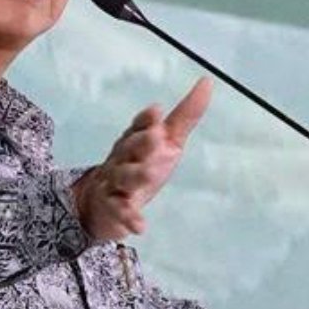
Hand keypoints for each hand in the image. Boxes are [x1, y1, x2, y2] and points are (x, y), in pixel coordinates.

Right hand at [74, 77, 212, 241]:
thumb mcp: (167, 141)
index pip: (138, 125)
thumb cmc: (142, 164)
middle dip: (141, 142)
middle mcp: (123, 157)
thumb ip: (186, 115)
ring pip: (124, 176)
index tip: (156, 112)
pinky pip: (120, 211)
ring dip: (135, 174)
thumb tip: (207, 81)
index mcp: (135, 138)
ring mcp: (115, 182)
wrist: (101, 203)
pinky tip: (140, 227)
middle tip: (156, 137)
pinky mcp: (113, 207)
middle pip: (129, 147)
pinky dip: (129, 218)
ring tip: (150, 174)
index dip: (145, 119)